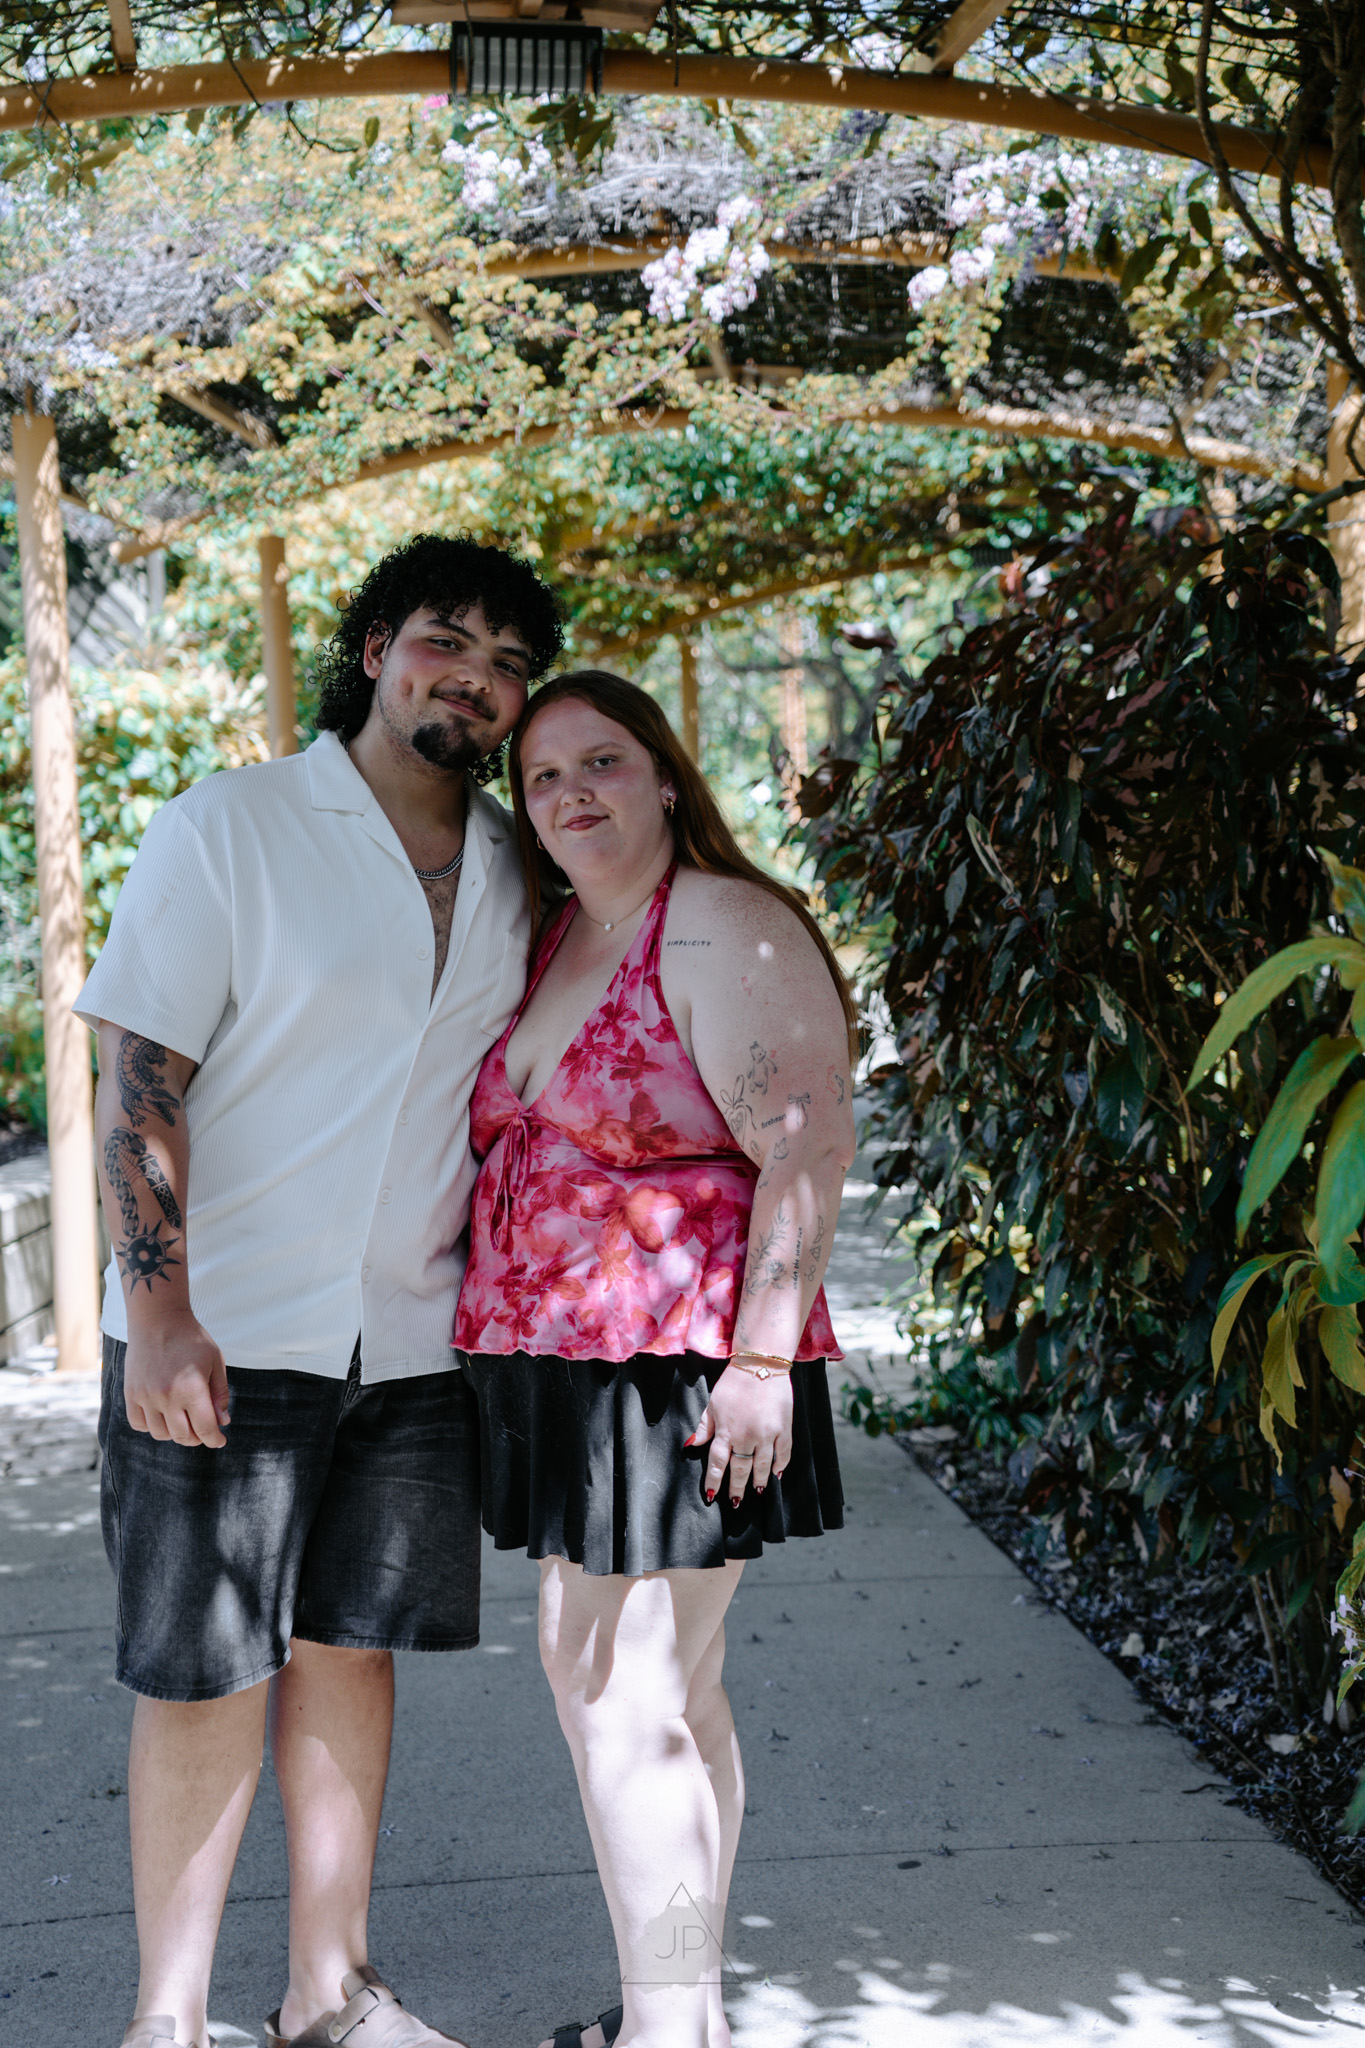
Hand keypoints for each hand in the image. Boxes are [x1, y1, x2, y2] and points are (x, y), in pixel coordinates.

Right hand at [123, 1309, 230, 1448]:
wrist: (158, 1319)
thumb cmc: (191, 1339)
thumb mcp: (215, 1361)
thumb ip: (220, 1393)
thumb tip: (222, 1422)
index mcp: (192, 1388)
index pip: (205, 1428)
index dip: (214, 1439)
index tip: (219, 1441)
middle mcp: (167, 1396)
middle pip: (183, 1436)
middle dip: (197, 1438)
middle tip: (203, 1430)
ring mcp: (146, 1396)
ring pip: (160, 1433)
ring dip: (174, 1433)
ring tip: (183, 1420)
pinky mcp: (131, 1393)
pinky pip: (139, 1424)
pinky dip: (151, 1426)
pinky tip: (162, 1415)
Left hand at [686, 1364, 793, 1505]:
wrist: (761, 1364)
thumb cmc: (734, 1383)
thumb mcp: (713, 1403)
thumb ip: (705, 1426)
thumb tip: (692, 1444)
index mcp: (726, 1430)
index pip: (718, 1463)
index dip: (714, 1480)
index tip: (711, 1495)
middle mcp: (746, 1436)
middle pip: (740, 1469)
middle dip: (737, 1487)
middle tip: (735, 1502)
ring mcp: (767, 1434)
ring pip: (762, 1466)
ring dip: (758, 1480)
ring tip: (756, 1491)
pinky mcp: (784, 1429)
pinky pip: (783, 1454)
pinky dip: (780, 1465)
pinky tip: (776, 1474)